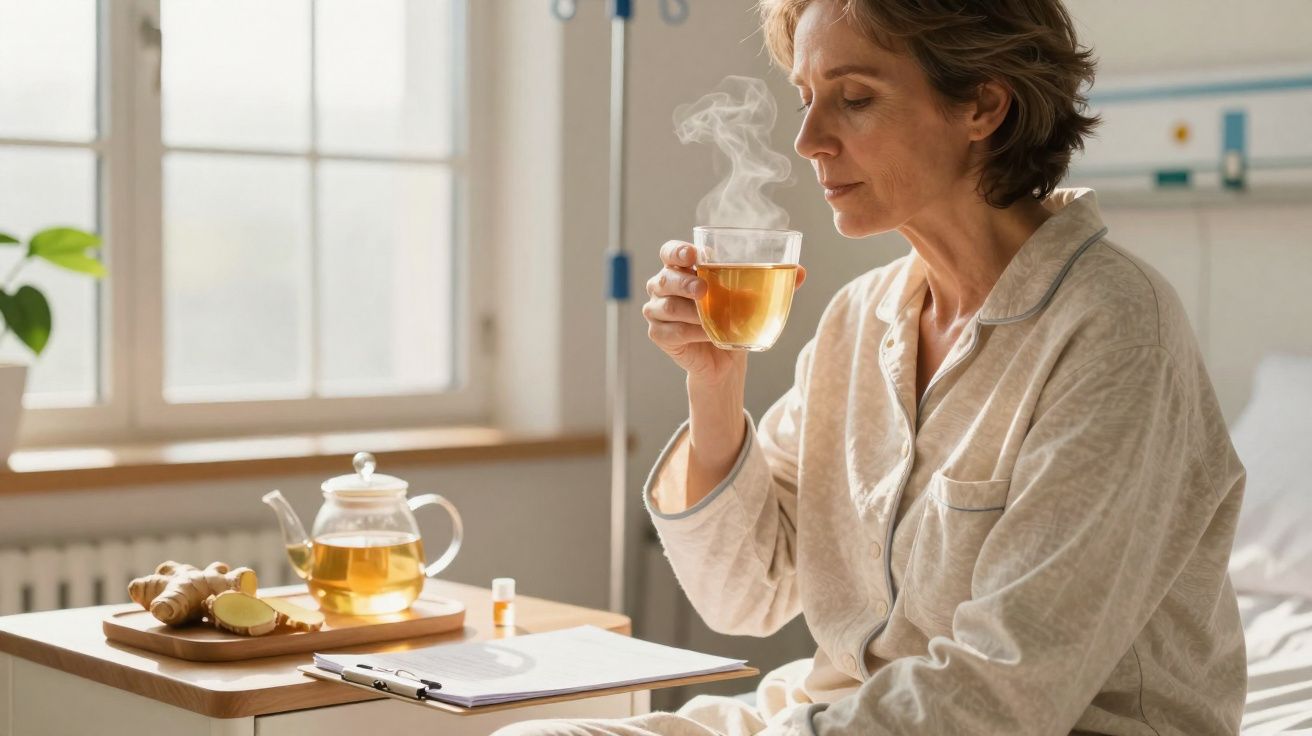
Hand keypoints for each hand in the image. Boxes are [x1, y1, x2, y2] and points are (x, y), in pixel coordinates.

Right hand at [642, 240, 805, 385]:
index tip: (694, 255)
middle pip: (664, 278)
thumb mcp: (753, 298)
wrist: (726, 359)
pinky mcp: (660, 335)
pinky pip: (672, 331)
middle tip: (703, 290)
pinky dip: (691, 333)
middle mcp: (664, 287)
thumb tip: (801, 272)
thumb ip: (774, 282)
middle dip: (683, 283)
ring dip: (691, 312)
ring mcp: (658, 311)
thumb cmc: (734, 319)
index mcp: (683, 269)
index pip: (670, 252)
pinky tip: (707, 335)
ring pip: (667, 306)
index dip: (677, 251)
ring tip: (710, 318)